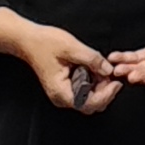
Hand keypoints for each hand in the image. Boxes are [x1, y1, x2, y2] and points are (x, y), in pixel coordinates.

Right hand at [0, 10, 116, 113]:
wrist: (28, 39)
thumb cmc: (44, 43)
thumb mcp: (72, 48)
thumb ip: (92, 59)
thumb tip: (108, 69)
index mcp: (61, 92)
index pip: (89, 104)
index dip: (106, 95)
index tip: (116, 82)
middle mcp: (62, 97)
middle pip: (91, 105)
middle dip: (105, 91)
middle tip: (111, 74)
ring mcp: (64, 93)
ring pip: (89, 99)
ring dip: (100, 87)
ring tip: (103, 70)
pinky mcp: (66, 87)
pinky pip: (84, 91)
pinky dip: (94, 83)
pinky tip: (96, 70)